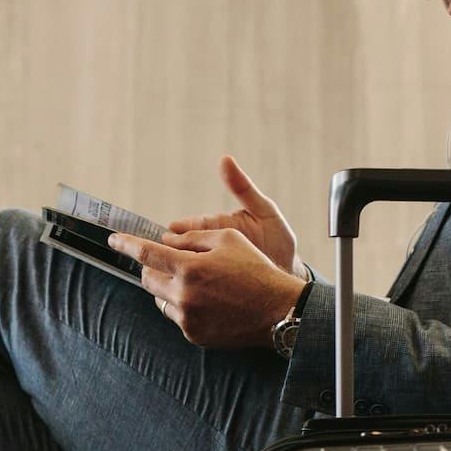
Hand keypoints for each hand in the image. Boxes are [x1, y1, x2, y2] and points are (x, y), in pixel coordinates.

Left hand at [107, 226, 306, 349]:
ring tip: (196, 282)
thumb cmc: (255, 269)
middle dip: (153, 266)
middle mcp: (184, 296)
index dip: (126, 244)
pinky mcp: (194, 334)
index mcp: (190, 268)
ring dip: (168, 286)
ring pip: (160, 298)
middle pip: (148, 278)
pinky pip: (176, 316)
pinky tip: (207, 300)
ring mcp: (188, 319)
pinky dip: (182, 304)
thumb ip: (192, 236)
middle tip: (171, 261)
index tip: (113, 240)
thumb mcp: (228, 238)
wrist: (278, 310)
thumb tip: (166, 240)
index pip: (146, 253)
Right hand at [168, 156, 303, 279]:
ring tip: (169, 272)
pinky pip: (195, 286)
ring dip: (178, 269)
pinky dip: (188, 287)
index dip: (181, 228)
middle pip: (183, 248)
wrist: (286, 275)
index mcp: (217, 228)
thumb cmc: (277, 241)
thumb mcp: (264, 212)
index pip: (192, 226)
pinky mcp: (212, 287)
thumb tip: (225, 159)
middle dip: (173, 249)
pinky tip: (182, 290)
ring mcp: (210, 268)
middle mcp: (208, 248)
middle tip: (164, 251)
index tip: (172, 228)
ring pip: (185, 267)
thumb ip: (244, 188)